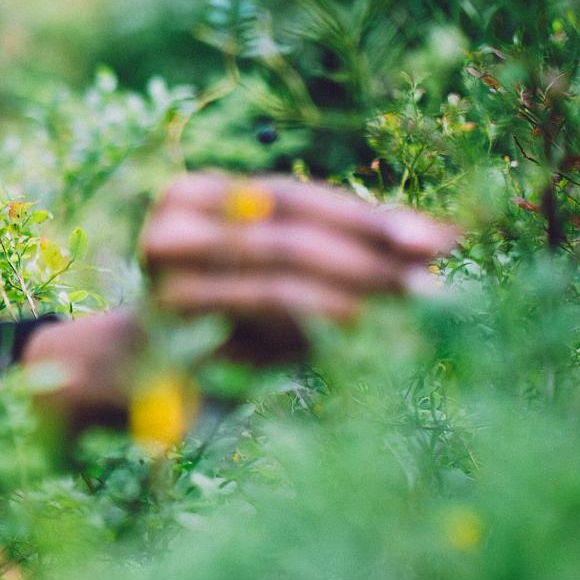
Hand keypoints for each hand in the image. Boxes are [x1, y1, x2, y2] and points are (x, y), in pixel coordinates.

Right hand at [137, 172, 454, 361]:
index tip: (440, 235)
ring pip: (280, 260)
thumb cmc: (229, 336)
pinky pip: (260, 299)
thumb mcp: (287, 291)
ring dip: (357, 277)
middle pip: (292, 224)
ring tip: (417, 292)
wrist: (137, 384)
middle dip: (372, 246)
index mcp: (202, 195)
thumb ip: (344, 262)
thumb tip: (442, 242)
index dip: (369, 214)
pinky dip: (318, 309)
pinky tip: (366, 319)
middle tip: (437, 267)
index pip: (297, 198)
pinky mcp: (167, 305)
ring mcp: (165, 258)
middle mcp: (176, 216)